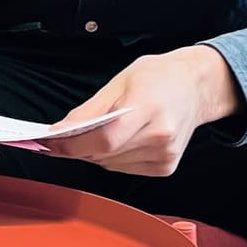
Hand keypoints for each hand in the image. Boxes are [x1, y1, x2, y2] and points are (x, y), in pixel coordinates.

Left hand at [45, 47, 242, 176]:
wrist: (196, 87)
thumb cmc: (160, 78)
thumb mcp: (120, 82)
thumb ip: (88, 110)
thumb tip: (59, 131)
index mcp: (150, 107)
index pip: (104, 138)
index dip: (73, 144)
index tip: (50, 142)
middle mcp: (161, 135)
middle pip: (105, 153)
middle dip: (77, 147)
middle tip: (60, 139)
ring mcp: (165, 154)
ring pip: (111, 164)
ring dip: (94, 153)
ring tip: (92, 135)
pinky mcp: (166, 166)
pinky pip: (124, 168)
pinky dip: (112, 158)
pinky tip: (117, 141)